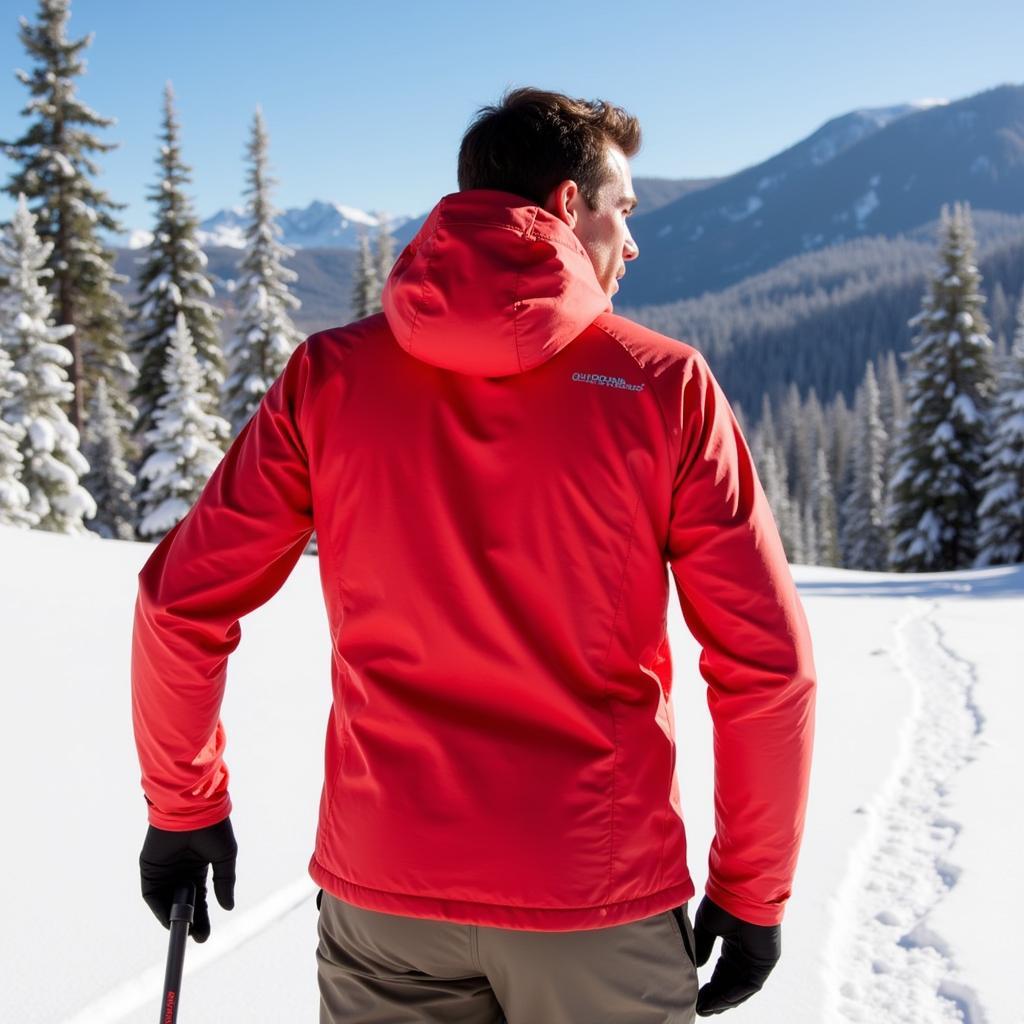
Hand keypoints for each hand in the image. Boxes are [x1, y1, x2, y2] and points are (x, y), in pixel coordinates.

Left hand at [139, 816, 236, 942]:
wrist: (191, 809)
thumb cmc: (212, 828)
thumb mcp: (224, 857)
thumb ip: (224, 882)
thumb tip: (228, 907)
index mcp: (199, 868)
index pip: (200, 899)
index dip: (203, 917)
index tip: (205, 935)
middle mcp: (181, 872)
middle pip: (184, 905)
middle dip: (190, 921)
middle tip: (197, 937)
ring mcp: (165, 872)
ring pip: (168, 902)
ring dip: (174, 918)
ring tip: (186, 931)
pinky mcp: (150, 870)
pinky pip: (153, 895)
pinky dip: (159, 909)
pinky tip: (169, 920)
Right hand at [692, 895, 780, 1015]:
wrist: (740, 892)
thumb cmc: (723, 904)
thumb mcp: (707, 928)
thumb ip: (703, 947)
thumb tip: (697, 967)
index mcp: (733, 945)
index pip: (722, 972)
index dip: (710, 986)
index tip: (695, 996)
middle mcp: (746, 954)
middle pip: (730, 983)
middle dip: (715, 997)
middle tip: (699, 1008)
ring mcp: (757, 959)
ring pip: (740, 987)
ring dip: (724, 1000)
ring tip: (706, 1009)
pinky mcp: (765, 961)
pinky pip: (751, 984)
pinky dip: (736, 993)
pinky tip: (721, 1000)